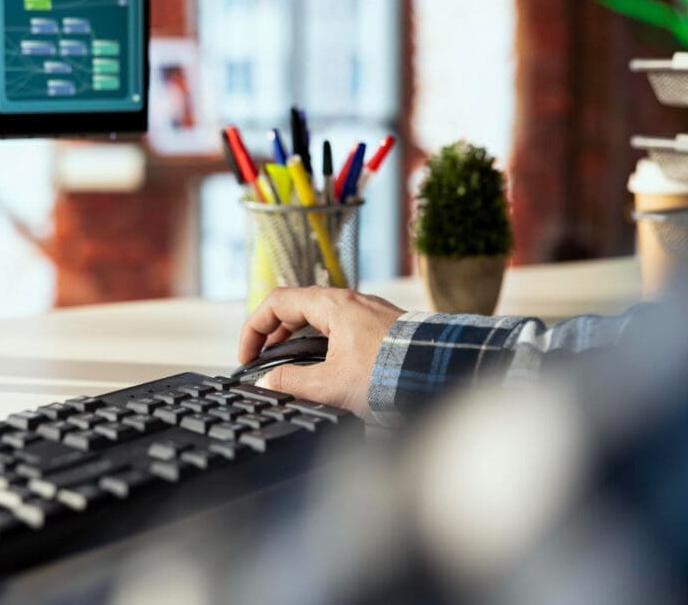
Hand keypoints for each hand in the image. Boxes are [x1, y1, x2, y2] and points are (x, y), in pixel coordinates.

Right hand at [239, 287, 403, 418]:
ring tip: (294, 368)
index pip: (276, 303)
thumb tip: (268, 384)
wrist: (440, 374)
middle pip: (298, 308)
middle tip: (266, 362)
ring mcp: (370, 312)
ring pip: (322, 319)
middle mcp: (351, 301)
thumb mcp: (330, 385)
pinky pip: (344, 328)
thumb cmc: (389, 375)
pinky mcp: (385, 328)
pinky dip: (325, 344)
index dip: (253, 329)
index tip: (247, 356)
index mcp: (332, 305)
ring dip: (301, 340)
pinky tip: (330, 369)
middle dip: (275, 335)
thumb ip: (291, 383)